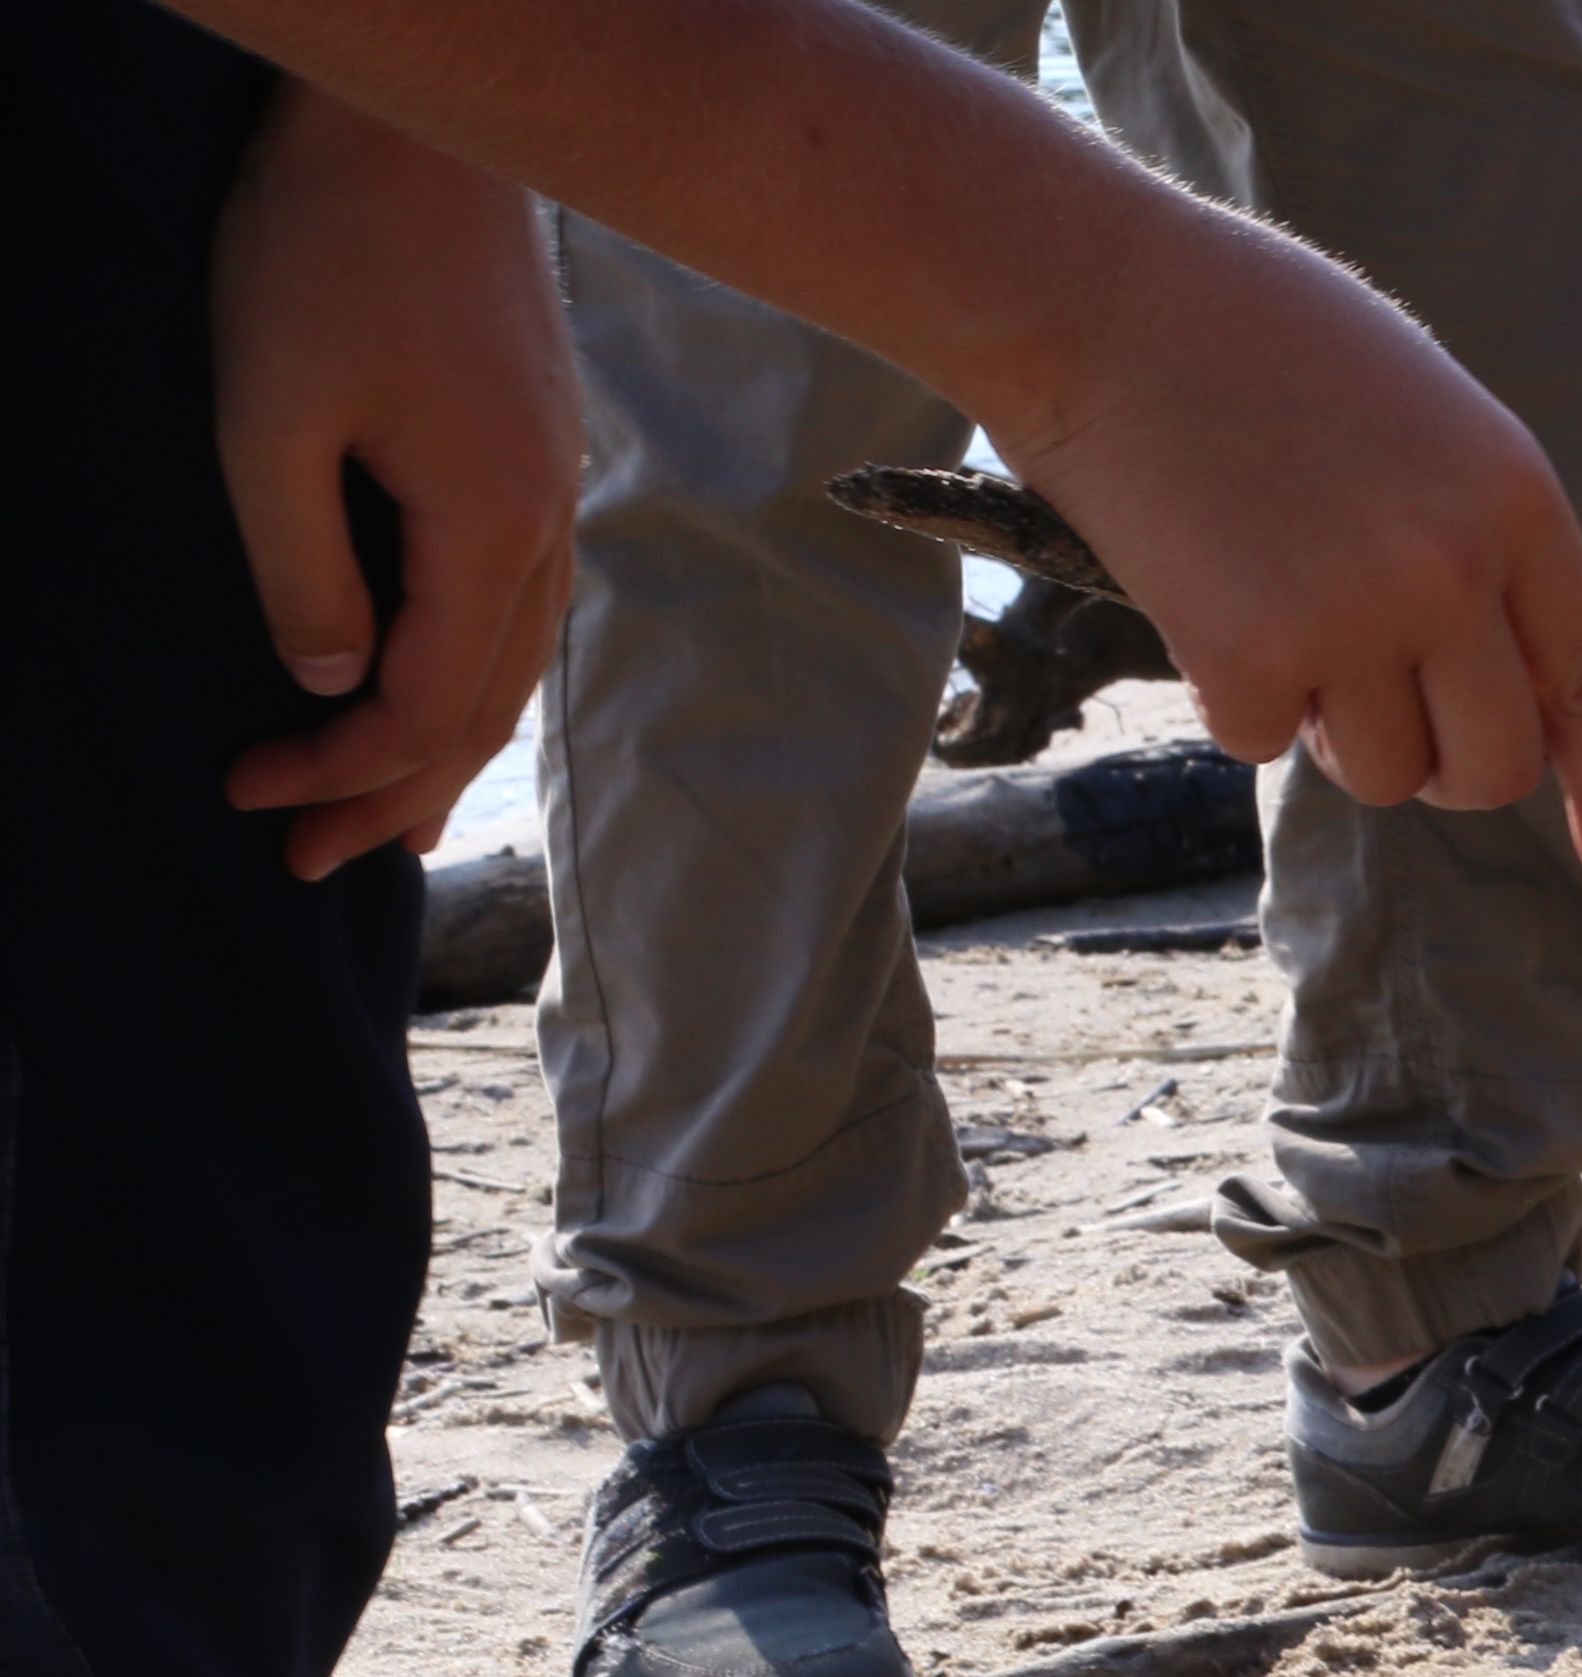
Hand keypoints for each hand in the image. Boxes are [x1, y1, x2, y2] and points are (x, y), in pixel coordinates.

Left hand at [207, 87, 580, 881]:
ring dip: (446, 745)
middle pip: (485, 705)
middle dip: (394, 791)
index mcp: (489, 528)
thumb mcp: (267, 417)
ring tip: (390, 813)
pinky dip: (476, 673)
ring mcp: (551, 487)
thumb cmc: (324, 252)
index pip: (429, 703)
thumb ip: (299, 565)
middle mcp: (544, 525)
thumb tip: (331, 681)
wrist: (413, 131)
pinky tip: (444, 685)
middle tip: (311, 861)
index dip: (342, 768)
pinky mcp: (534, 450)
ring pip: (515, 661)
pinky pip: (521, 604)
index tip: (251, 797)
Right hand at [986, 206, 1581, 885]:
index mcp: (1512, 499)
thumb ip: (1476, 537)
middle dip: (1447, 768)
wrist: (1093, 292)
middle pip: (1492, 765)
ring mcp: (1352, 619)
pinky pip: (1264, 742)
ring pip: (1383, 775)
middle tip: (1386, 716)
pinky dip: (1233, 697)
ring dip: (1335, 733)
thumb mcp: (1422, 412)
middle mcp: (1452, 572)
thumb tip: (1497, 674)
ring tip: (1282, 619)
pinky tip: (1200, 590)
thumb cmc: (1251, 333)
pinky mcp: (1247, 658)